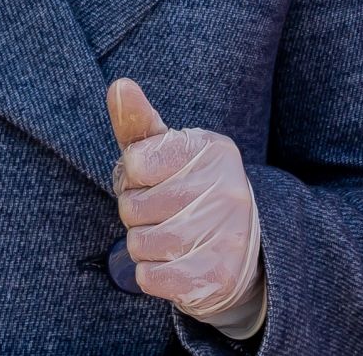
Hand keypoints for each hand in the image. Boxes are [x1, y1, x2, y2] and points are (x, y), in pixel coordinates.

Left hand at [108, 78, 266, 338]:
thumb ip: (139, 122)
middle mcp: (227, 190)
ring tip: (167, 237)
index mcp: (213, 150)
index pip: (136, 161)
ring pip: (139, 244)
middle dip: (136, 212)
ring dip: (142, 245)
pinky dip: (150, 273)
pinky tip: (173, 264)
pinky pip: (149, 277)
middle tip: (159, 212)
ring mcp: (227, 235)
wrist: (244, 250)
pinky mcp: (217, 277)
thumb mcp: (169, 152)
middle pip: (134, 206)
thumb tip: (119, 85)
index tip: (150, 177)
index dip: (132, 175)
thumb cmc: (189, 191)